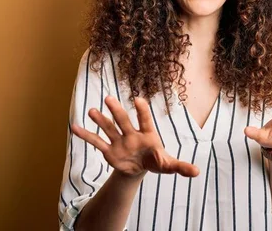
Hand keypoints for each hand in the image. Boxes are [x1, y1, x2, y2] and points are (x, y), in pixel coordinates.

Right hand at [71, 95, 199, 177]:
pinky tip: (74, 126)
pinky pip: (96, 141)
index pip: (145, 120)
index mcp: (147, 134)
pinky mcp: (109, 150)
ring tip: (92, 110)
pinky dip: (86, 135)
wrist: (139, 167)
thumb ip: (180, 166)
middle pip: (123, 121)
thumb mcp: (168, 165)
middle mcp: (131, 134)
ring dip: (100, 120)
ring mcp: (119, 141)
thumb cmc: (155, 161)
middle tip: (109, 99)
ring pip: (109, 128)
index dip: (142, 111)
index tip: (139, 100)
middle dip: (117, 111)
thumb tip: (197, 172)